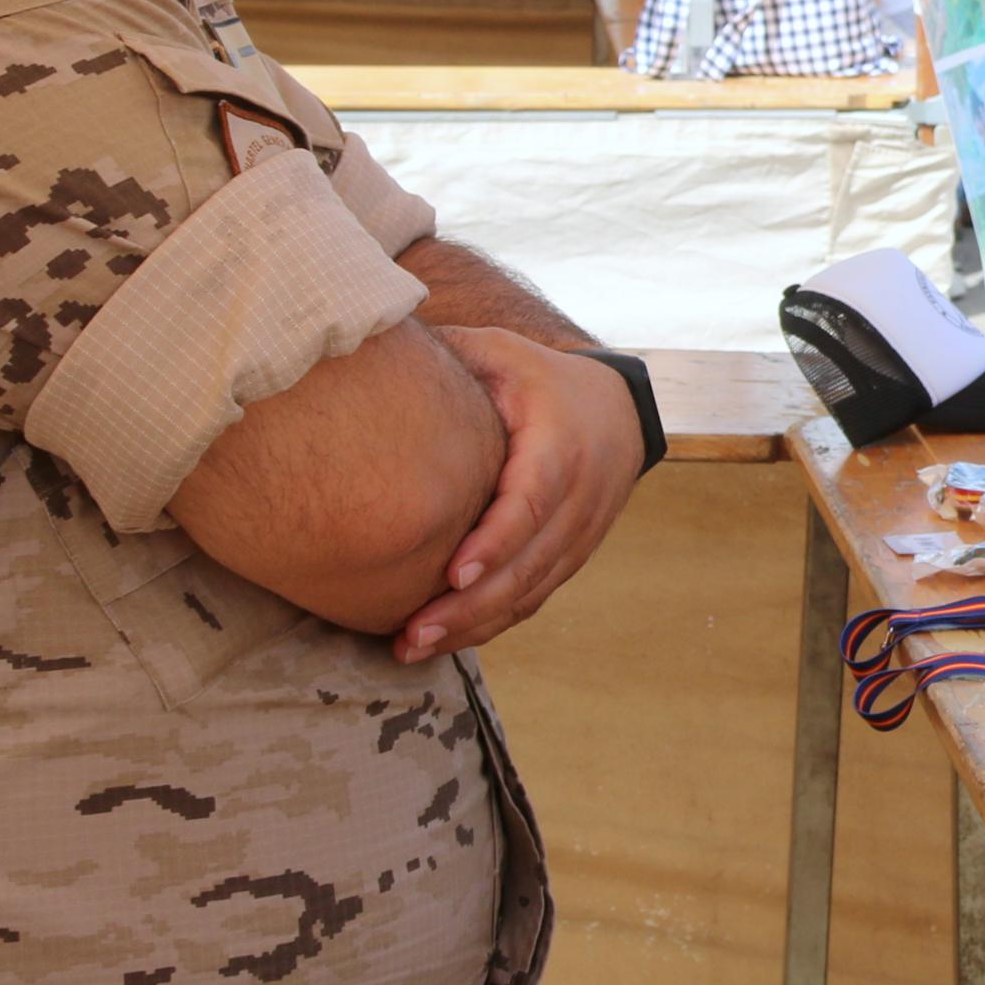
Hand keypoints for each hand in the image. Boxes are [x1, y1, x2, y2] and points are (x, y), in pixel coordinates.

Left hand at [403, 328, 650, 663]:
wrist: (615, 408)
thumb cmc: (536, 377)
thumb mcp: (499, 352)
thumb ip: (448, 355)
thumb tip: (370, 338)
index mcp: (562, 442)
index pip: (532, 501)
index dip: (496, 542)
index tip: (454, 575)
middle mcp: (581, 495)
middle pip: (530, 563)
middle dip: (473, 606)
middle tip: (413, 632)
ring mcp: (581, 533)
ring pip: (533, 591)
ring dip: (476, 626)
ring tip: (413, 646)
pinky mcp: (572, 557)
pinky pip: (534, 598)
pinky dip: (492, 623)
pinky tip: (444, 639)